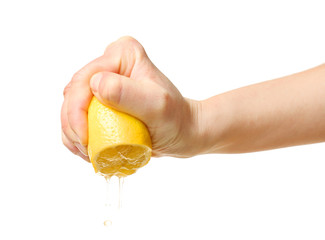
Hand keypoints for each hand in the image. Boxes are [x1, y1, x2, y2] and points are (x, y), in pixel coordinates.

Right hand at [61, 36, 200, 160]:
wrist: (182, 132)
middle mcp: (110, 63)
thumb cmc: (175, 119)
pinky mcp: (101, 99)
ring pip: (71, 104)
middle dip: (71, 122)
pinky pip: (78, 115)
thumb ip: (128, 93)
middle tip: (84, 149)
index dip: (77, 109)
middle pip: (74, 92)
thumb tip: (95, 84)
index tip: (85, 139)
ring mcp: (105, 81)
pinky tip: (86, 150)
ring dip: (71, 130)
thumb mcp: (157, 106)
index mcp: (123, 53)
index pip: (86, 79)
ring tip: (85, 152)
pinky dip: (76, 134)